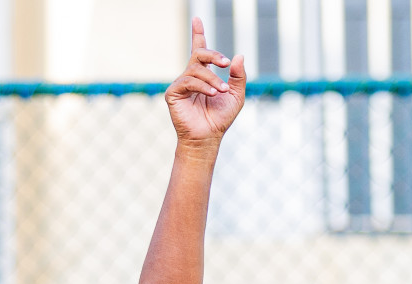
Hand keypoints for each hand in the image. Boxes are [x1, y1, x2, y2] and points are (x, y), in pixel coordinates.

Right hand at [165, 18, 244, 143]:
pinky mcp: (172, 93)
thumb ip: (238, 76)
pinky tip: (212, 94)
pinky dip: (202, 86)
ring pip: (196, 69)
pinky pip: (188, 81)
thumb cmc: (220, 118)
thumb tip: (238, 56)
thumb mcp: (236, 95)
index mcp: (204, 75)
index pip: (199, 50)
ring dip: (212, 79)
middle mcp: (190, 76)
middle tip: (226, 64)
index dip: (197, 34)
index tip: (197, 19)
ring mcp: (180, 84)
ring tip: (221, 91)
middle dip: (214, 55)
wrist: (208, 138)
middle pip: (199, 54)